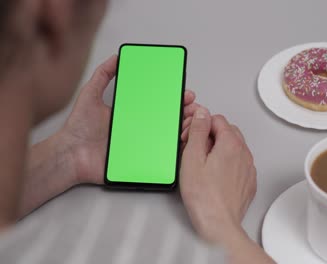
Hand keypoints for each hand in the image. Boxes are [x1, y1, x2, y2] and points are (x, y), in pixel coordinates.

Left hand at [59, 55, 198, 183]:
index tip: (184, 93)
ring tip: (190, 122)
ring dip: (185, 129)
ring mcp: (142, 146)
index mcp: (132, 114)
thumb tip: (116, 57)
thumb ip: (102, 75)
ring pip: (170, 137)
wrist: (70, 155)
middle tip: (192, 107)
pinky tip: (183, 141)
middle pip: (169, 120)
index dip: (175, 99)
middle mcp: (140, 129)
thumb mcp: (90, 95)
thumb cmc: (78, 128)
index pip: (159, 104)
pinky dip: (177, 151)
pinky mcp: (140, 162)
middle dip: (186, 112)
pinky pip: (163, 158)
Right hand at [180, 108, 256, 244]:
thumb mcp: (192, 158)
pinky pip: (239, 163)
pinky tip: (214, 175)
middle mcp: (244, 153)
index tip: (190, 136)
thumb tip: (202, 115)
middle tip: (194, 148)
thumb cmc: (204, 197)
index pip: (217, 119)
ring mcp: (248, 168)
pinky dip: (227, 162)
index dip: (200, 125)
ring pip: (234, 146)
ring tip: (203, 164)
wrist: (218, 224)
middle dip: (210, 135)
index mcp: (231, 144)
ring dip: (219, 148)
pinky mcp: (248, 181)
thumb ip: (198, 131)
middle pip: (227, 131)